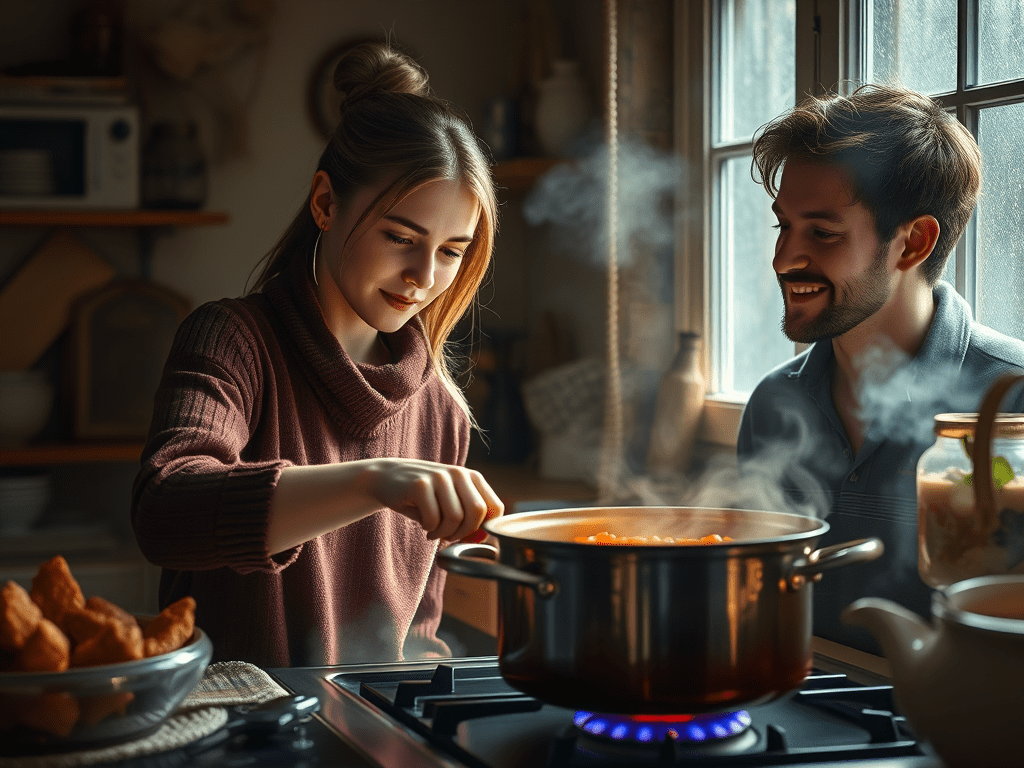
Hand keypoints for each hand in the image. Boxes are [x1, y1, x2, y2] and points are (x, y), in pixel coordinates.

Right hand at [366, 459, 503, 540]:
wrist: (387, 478)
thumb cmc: (425, 497)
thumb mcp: (451, 502)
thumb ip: (470, 517)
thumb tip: (483, 539)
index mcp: (472, 477)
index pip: (495, 508)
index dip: (484, 529)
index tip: (468, 536)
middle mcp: (459, 473)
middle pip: (477, 513)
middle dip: (464, 533)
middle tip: (449, 536)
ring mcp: (439, 477)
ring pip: (455, 518)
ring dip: (444, 533)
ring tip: (434, 531)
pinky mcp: (420, 485)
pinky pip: (433, 519)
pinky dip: (429, 529)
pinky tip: (423, 524)